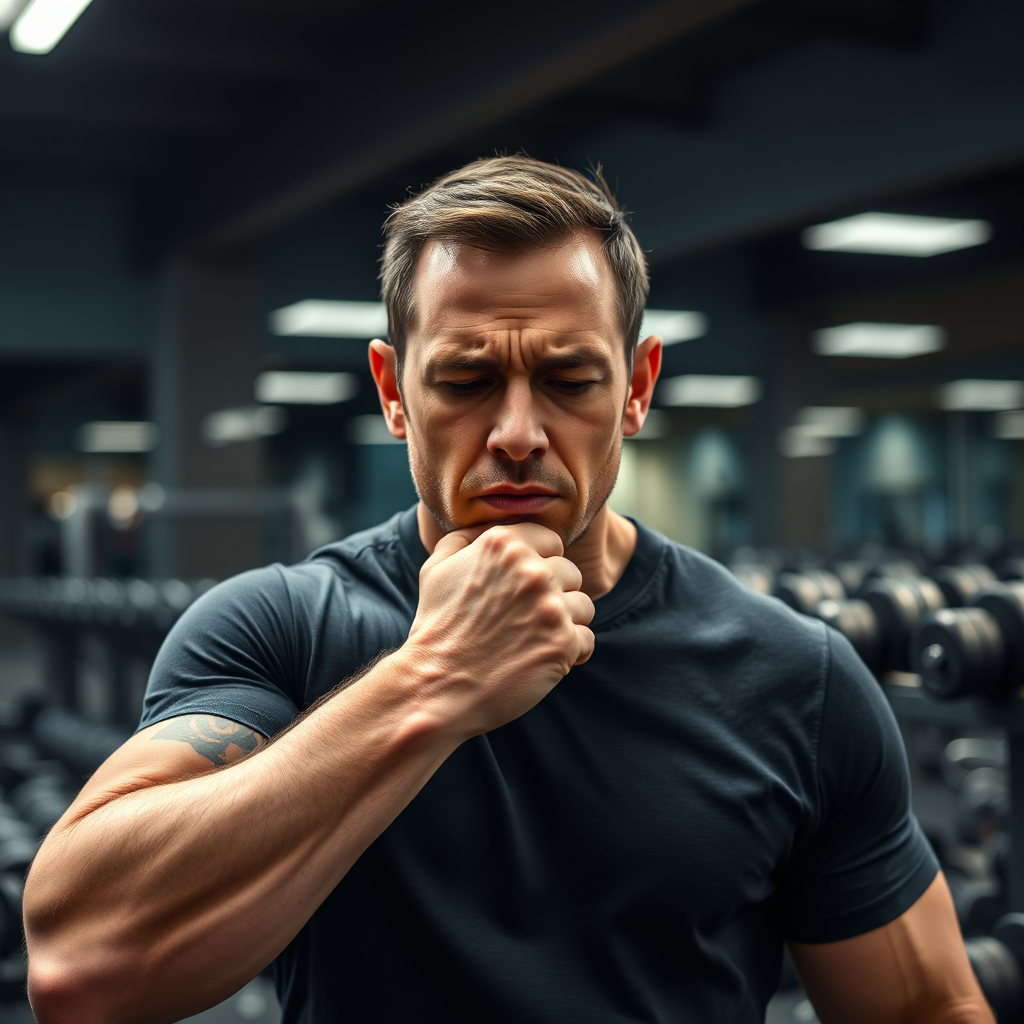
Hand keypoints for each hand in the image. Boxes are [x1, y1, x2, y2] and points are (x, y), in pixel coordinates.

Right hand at [402, 523, 594, 738]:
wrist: (436, 686)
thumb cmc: (437, 629)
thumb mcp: (436, 569)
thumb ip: (464, 538)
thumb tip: (486, 527)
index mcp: (503, 544)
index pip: (551, 541)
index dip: (541, 564)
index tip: (524, 589)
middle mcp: (531, 570)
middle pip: (570, 573)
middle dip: (554, 595)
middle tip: (525, 620)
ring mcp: (550, 606)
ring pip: (583, 606)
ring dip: (565, 623)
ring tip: (534, 640)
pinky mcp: (562, 642)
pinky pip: (587, 640)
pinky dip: (571, 653)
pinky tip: (543, 659)